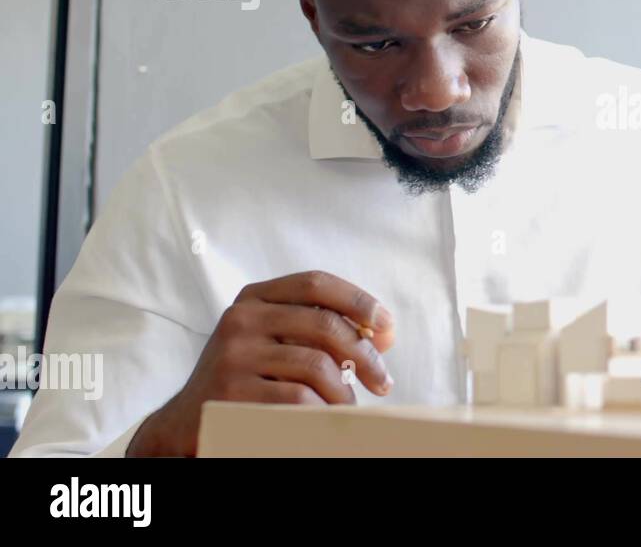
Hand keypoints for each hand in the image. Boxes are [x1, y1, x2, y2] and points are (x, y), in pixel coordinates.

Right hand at [126, 270, 395, 456]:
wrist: (187, 424)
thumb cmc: (247, 379)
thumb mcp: (275, 342)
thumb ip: (319, 331)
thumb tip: (384, 333)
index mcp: (253, 299)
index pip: (316, 283)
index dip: (359, 300)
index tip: (387, 327)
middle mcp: (239, 320)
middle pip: (324, 325)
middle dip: (365, 354)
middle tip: (384, 382)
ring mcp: (232, 356)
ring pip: (317, 367)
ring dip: (345, 392)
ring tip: (348, 407)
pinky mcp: (231, 394)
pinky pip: (299, 400)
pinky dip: (323, 412)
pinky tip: (324, 420)